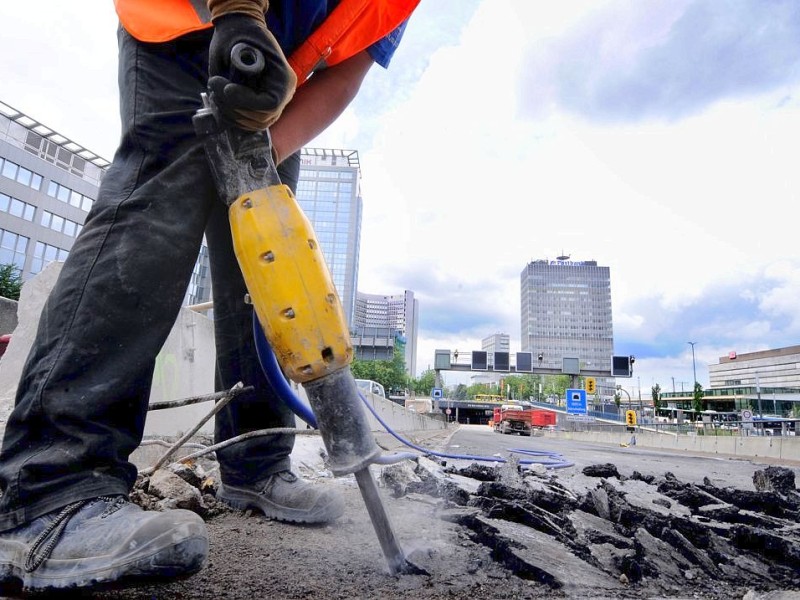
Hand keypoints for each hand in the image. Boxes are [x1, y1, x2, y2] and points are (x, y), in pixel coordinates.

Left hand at [208, 13, 296, 130]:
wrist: (242, 28)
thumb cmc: (238, 33)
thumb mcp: (233, 48)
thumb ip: (231, 72)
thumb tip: (226, 94)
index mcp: (283, 77)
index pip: (270, 103)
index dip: (246, 101)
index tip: (226, 88)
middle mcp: (284, 93)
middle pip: (262, 118)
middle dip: (234, 109)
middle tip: (214, 90)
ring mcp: (274, 101)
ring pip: (256, 124)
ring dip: (231, 115)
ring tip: (214, 95)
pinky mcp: (262, 106)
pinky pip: (250, 122)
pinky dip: (232, 117)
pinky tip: (218, 103)